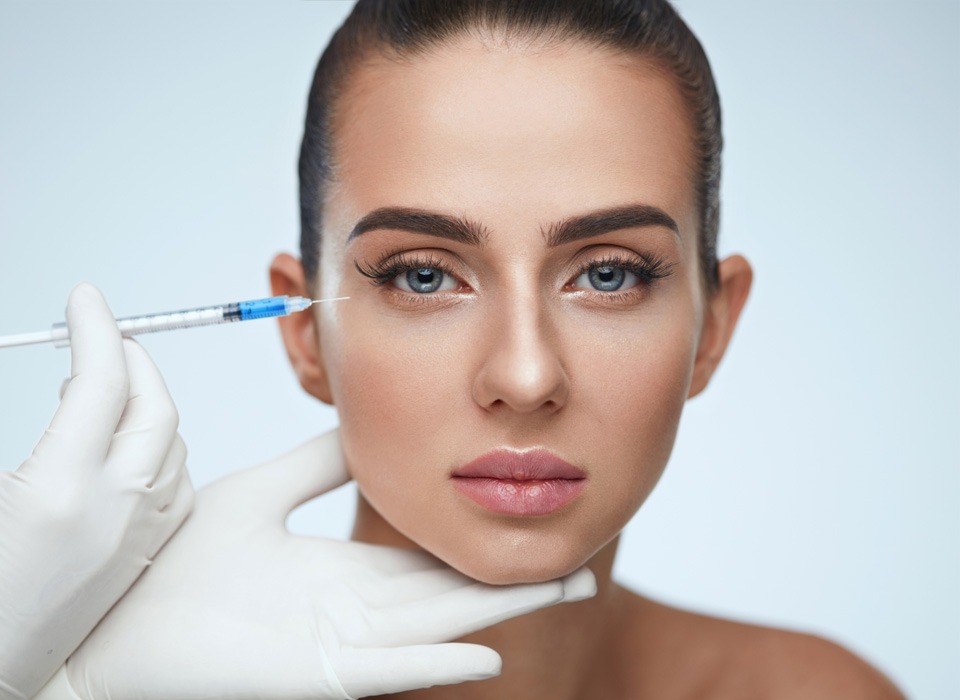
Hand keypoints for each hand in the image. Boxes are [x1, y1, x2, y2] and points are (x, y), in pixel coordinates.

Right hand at [0, 283, 193, 699]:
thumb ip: (19, 427)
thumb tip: (52, 376)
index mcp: (61, 492)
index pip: (101, 383)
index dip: (94, 330)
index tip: (85, 299)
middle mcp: (116, 511)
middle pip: (153, 406)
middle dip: (131, 360)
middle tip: (98, 337)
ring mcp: (139, 535)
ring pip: (172, 441)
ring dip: (146, 399)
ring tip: (104, 385)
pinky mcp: (145, 553)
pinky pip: (176, 480)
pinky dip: (158, 443)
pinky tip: (126, 438)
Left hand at [57, 429, 595, 699]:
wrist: (120, 608)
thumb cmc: (182, 556)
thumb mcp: (264, 491)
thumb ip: (318, 462)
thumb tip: (367, 426)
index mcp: (343, 570)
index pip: (428, 561)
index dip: (481, 546)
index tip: (527, 528)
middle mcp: (353, 608)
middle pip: (451, 596)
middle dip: (513, 583)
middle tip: (578, 567)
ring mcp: (340, 645)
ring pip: (437, 628)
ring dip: (499, 615)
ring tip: (562, 593)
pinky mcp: (316, 674)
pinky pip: (390, 671)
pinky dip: (438, 666)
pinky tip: (487, 653)